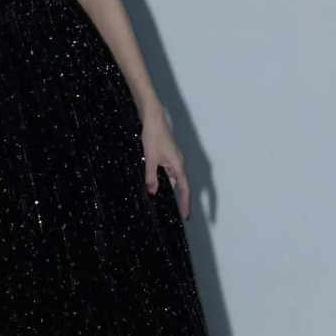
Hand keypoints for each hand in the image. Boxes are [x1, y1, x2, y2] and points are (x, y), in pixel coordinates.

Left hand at [141, 102, 189, 218]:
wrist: (153, 119)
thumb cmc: (154, 137)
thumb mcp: (150, 159)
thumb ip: (151, 177)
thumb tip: (153, 192)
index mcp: (178, 166)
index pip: (184, 189)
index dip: (185, 203)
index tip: (186, 216)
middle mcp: (178, 164)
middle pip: (180, 186)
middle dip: (179, 199)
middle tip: (177, 213)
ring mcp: (173, 160)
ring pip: (173, 179)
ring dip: (168, 189)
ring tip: (163, 202)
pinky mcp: (167, 156)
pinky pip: (168, 172)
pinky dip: (163, 180)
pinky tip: (155, 185)